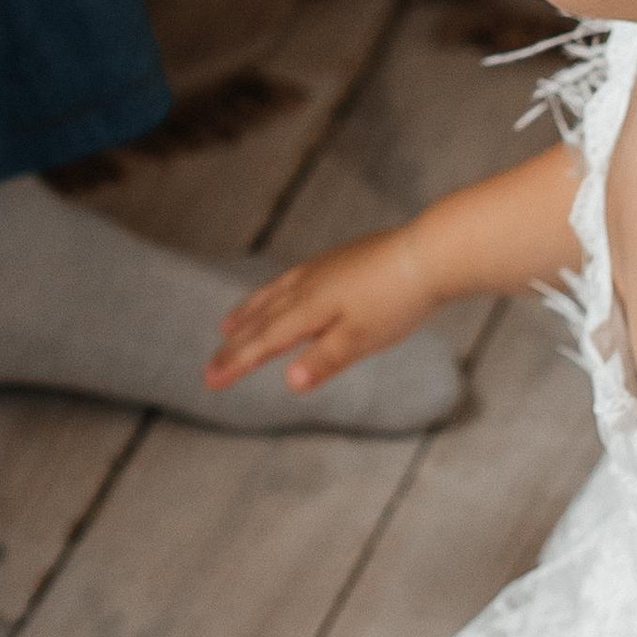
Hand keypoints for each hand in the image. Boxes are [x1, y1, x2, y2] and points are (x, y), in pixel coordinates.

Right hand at [205, 226, 436, 395]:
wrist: (426, 254)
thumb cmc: (397, 300)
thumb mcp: (362, 339)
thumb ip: (325, 360)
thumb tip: (289, 383)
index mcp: (309, 309)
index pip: (263, 342)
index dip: (235, 362)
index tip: (210, 380)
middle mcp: (305, 286)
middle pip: (260, 320)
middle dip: (233, 345)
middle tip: (210, 366)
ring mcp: (319, 270)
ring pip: (271, 295)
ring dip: (247, 313)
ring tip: (228, 324)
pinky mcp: (335, 261)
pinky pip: (288, 280)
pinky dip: (271, 293)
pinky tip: (279, 293)